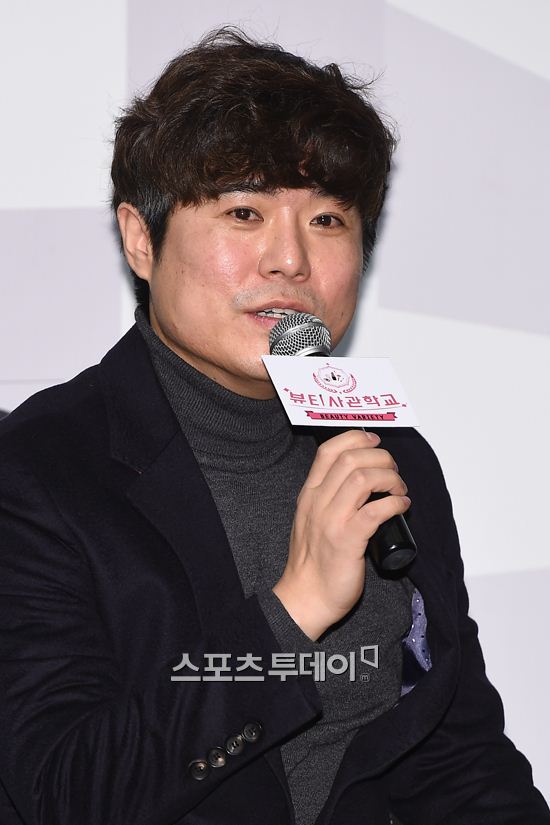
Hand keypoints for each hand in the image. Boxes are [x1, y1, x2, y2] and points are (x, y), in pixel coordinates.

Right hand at [273, 430, 410, 640]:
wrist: (306, 597)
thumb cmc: (314, 561)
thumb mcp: (312, 518)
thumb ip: (328, 497)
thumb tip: (362, 478)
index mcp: (309, 494)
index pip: (329, 451)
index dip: (356, 438)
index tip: (375, 443)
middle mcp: (318, 502)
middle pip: (351, 459)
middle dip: (380, 458)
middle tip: (393, 471)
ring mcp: (332, 521)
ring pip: (363, 479)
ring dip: (390, 478)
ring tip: (399, 489)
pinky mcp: (348, 541)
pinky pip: (376, 511)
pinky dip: (395, 503)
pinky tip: (402, 506)